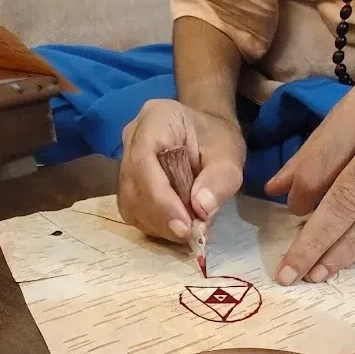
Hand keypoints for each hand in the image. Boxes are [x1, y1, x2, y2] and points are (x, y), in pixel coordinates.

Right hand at [118, 99, 245, 241]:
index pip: (143, 162)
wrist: (207, 135)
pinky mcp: (127, 184)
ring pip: (130, 203)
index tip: (185, 226)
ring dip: (158, 225)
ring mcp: (124, 162)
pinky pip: (133, 211)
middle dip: (161, 217)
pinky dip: (155, 225)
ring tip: (187, 229)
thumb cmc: (217, 139)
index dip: (161, 199)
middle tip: (190, 234)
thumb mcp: (229, 155)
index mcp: (154, 119)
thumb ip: (220, 179)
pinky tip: (176, 225)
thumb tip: (202, 210)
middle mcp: (131, 138)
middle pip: (133, 187)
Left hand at [265, 8, 354, 284]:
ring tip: (318, 274)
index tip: (287, 213)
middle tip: (290, 271)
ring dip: (346, 249)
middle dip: (316, 238)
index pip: (324, 160)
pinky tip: (353, 257)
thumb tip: (276, 188)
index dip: (302, 194)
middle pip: (350, 195)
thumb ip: (318, 145)